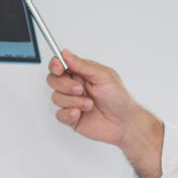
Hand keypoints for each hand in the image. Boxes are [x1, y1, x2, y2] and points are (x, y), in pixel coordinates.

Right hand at [46, 50, 164, 177]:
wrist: (124, 123)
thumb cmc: (119, 99)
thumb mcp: (104, 76)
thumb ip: (83, 65)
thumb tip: (65, 54)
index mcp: (82, 73)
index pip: (60, 64)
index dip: (55, 65)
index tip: (59, 68)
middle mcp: (75, 86)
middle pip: (53, 80)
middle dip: (64, 85)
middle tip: (80, 89)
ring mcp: (72, 102)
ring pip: (56, 97)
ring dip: (73, 101)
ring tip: (89, 105)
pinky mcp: (71, 117)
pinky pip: (59, 114)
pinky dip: (69, 114)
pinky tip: (80, 114)